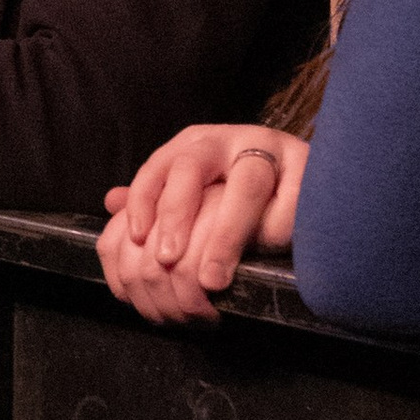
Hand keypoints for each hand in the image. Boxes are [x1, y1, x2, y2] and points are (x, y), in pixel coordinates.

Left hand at [97, 126, 306, 326]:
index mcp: (194, 145)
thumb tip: (111, 203)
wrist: (307, 186)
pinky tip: (266, 256)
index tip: (138, 239)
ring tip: (212, 279)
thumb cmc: (241, 199)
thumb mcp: (196, 198)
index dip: (143, 202)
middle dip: (176, 216)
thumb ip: (157, 201)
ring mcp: (270, 149)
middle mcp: (226, 140)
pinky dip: (277, 229)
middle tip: (167, 261)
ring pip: (245, 184)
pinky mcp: (308, 166)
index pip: (157, 167)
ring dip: (225, 235)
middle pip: (191, 167)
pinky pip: (291, 201)